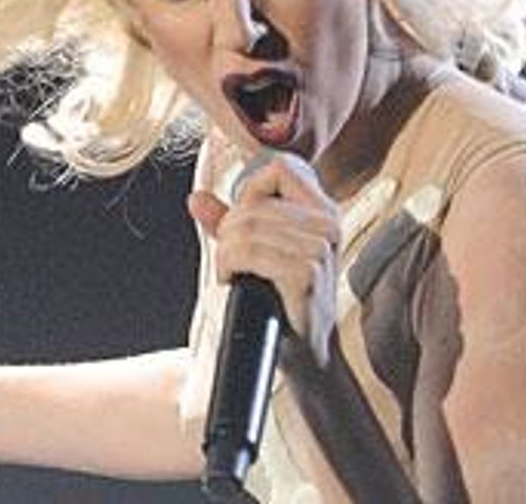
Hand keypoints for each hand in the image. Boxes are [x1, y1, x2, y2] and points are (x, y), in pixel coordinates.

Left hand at [186, 152, 340, 366]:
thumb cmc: (284, 303)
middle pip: (253, 203)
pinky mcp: (306, 274)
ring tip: (232, 274)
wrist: (307, 355)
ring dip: (225, 253)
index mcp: (324, 212)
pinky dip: (229, 266)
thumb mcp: (261, 254)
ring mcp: (320, 250)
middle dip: (228, 232)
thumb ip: (231, 222)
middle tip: (229, 262)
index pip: (280, 169)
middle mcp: (328, 225)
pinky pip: (248, 252)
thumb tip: (197, 198)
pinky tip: (233, 282)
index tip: (242, 222)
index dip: (250, 190)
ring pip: (246, 227)